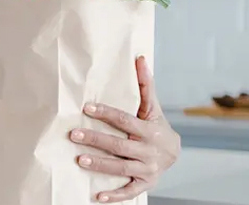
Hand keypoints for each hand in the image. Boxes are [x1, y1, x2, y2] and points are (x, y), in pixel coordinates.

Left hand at [68, 55, 180, 202]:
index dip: (106, 114)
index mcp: (149, 130)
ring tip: (79, 160)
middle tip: (73, 134)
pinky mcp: (144, 184)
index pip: (125, 121)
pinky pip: (129, 191)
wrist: (175, 152)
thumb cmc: (156, 126)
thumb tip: (139, 58)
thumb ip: (145, 85)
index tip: (87, 108)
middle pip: (118, 145)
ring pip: (120, 168)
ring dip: (99, 165)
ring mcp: (147, 169)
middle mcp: (148, 151)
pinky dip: (114, 196)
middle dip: (95, 140)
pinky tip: (97, 196)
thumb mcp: (152, 107)